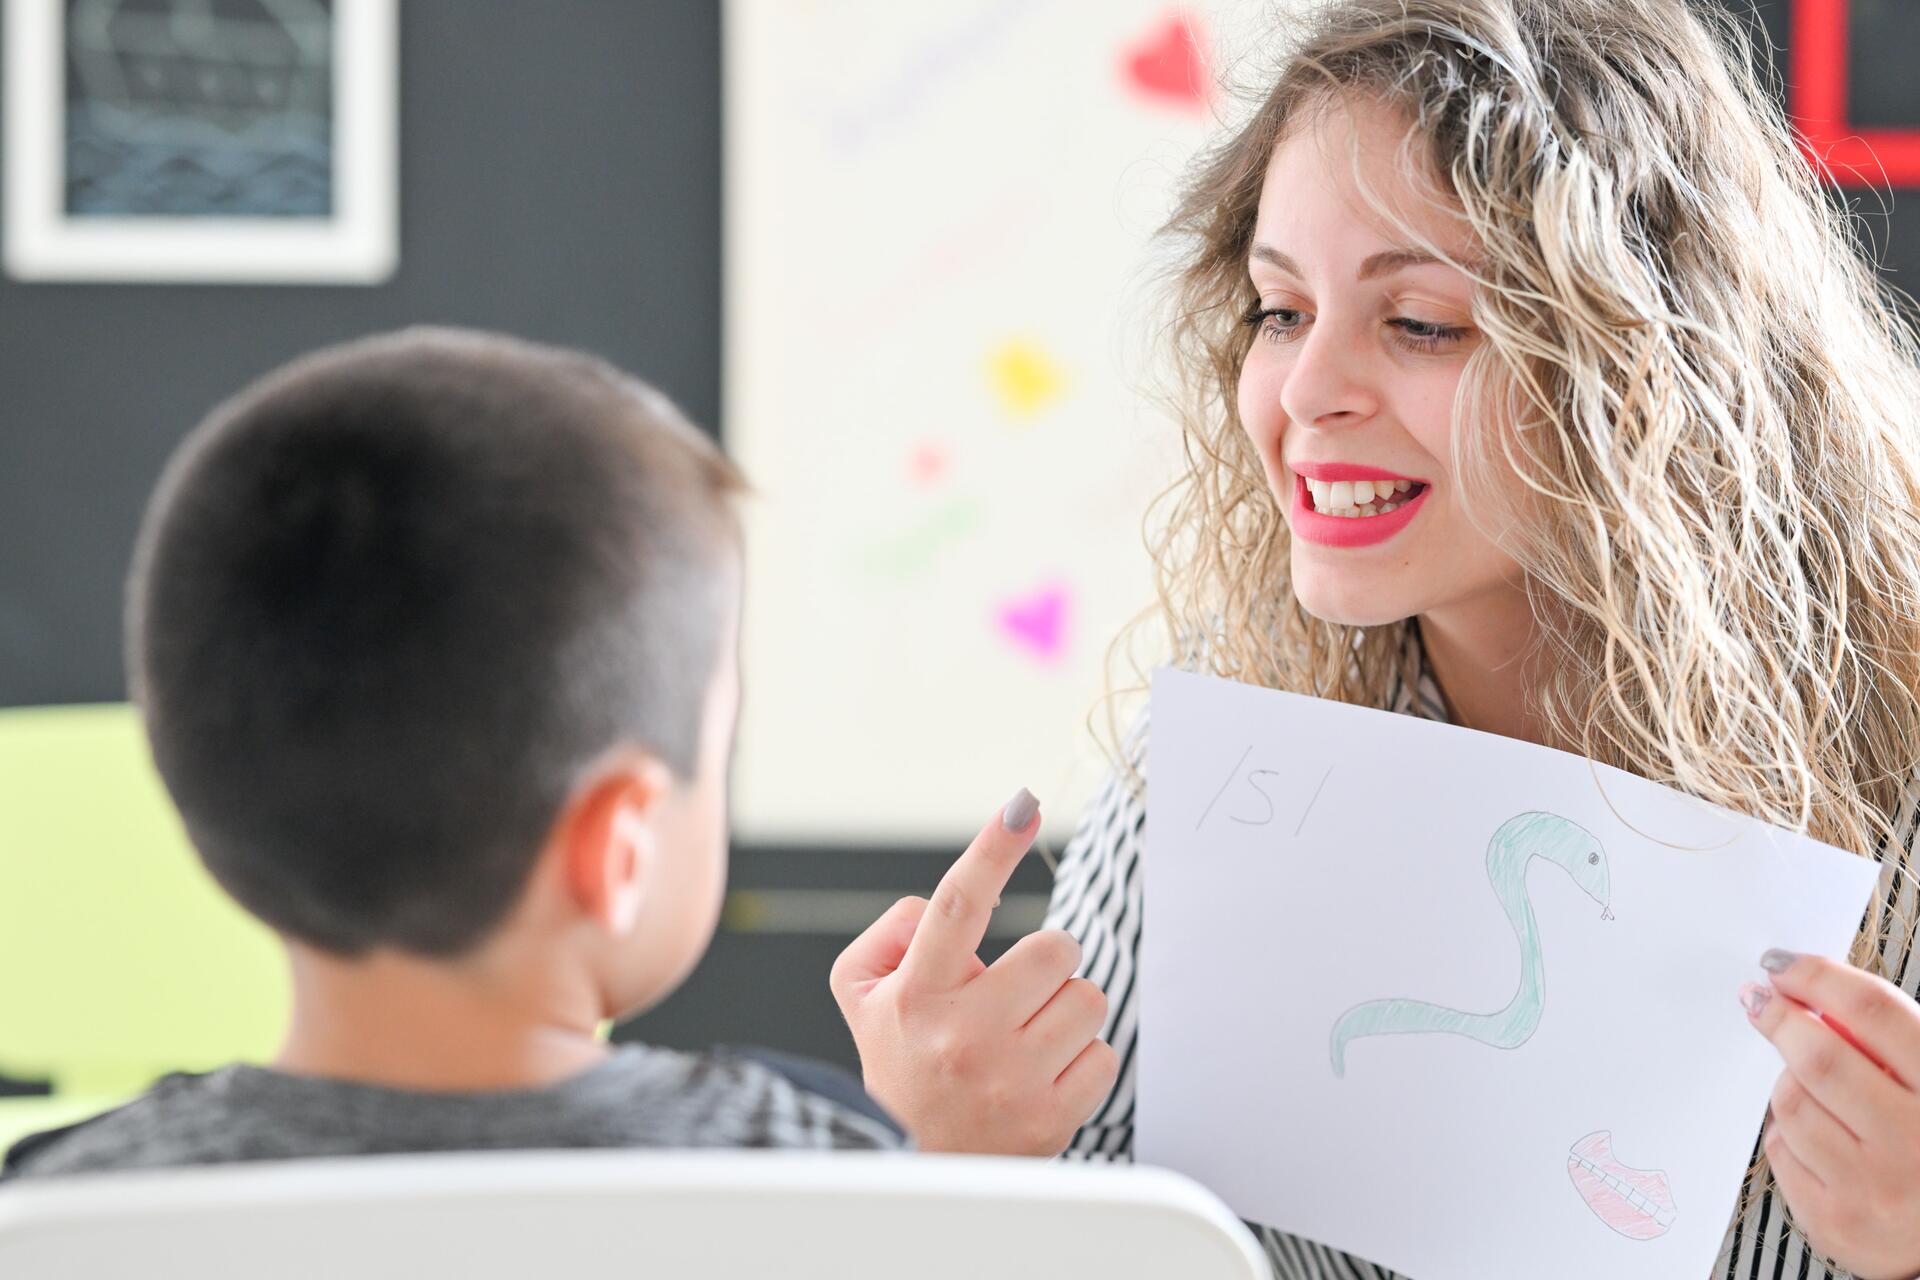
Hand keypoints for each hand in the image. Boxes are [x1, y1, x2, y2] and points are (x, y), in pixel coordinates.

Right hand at [830, 790, 1118, 1154]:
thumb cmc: (897, 1067)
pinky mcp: (1050, 1119)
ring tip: (1028, 1034)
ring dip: (1066, 1008)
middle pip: (1053, 950)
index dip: (991, 849)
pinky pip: (1103, 1054)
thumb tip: (939, 901)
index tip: (1020, 806)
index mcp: (916, 995)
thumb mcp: (862, 995)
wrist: (910, 1170)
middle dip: (1047, 959)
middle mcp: (962, 1036)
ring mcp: (1010, 1081)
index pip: (955, 905)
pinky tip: (1043, 1073)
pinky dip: (1080, 1058)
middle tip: (1021, 986)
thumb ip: (893, 933)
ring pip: (1088, 999)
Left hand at [1743, 950, 1919, 1279]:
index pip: (1874, 1014)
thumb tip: (1809, 988)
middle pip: (1820, 1058)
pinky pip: (1780, 1150)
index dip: (1819, 978)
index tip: (1782, 965)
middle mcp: (1912, 1146)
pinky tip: (1817, 1137)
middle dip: (1780, 1018)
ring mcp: (1871, 1189)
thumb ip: (1890, 1040)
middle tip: (1760, 999)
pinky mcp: (1833, 1222)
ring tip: (1815, 1089)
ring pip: (1790, 1103)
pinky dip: (1788, 1132)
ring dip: (1790, 1083)